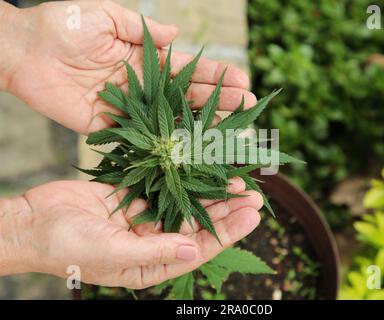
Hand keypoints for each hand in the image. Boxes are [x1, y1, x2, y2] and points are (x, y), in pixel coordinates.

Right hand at [0, 178, 261, 287]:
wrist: (31, 223)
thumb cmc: (66, 246)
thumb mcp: (111, 252)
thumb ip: (154, 250)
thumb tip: (194, 246)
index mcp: (152, 262)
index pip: (200, 247)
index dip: (228, 230)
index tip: (253, 213)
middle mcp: (153, 241)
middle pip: (198, 224)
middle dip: (226, 209)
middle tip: (254, 192)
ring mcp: (143, 217)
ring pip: (185, 203)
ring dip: (208, 191)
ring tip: (235, 177)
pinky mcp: (132, 196)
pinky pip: (163, 185)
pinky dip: (181, 175)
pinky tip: (199, 163)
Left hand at [1, 0, 255, 134]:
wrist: (26, 51)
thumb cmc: (64, 27)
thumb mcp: (107, 16)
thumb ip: (142, 28)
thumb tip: (178, 33)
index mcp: (146, 61)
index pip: (188, 70)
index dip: (215, 75)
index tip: (242, 81)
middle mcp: (145, 88)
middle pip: (188, 97)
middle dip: (220, 101)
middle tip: (249, 107)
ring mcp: (131, 110)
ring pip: (174, 120)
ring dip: (202, 125)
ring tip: (232, 130)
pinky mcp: (112, 128)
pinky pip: (144, 139)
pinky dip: (166, 146)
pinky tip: (191, 152)